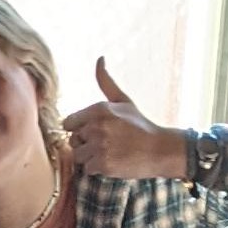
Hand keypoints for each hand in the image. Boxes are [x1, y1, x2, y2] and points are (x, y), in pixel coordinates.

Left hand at [62, 58, 189, 182]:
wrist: (159, 149)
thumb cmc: (139, 125)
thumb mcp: (123, 100)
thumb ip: (106, 82)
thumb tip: (100, 58)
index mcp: (99, 109)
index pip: (68, 123)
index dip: (78, 129)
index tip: (92, 131)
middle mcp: (97, 126)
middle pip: (73, 140)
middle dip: (85, 143)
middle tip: (106, 143)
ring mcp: (100, 146)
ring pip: (78, 156)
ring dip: (90, 158)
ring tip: (108, 152)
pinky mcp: (103, 164)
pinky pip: (88, 169)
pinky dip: (98, 169)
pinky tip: (112, 162)